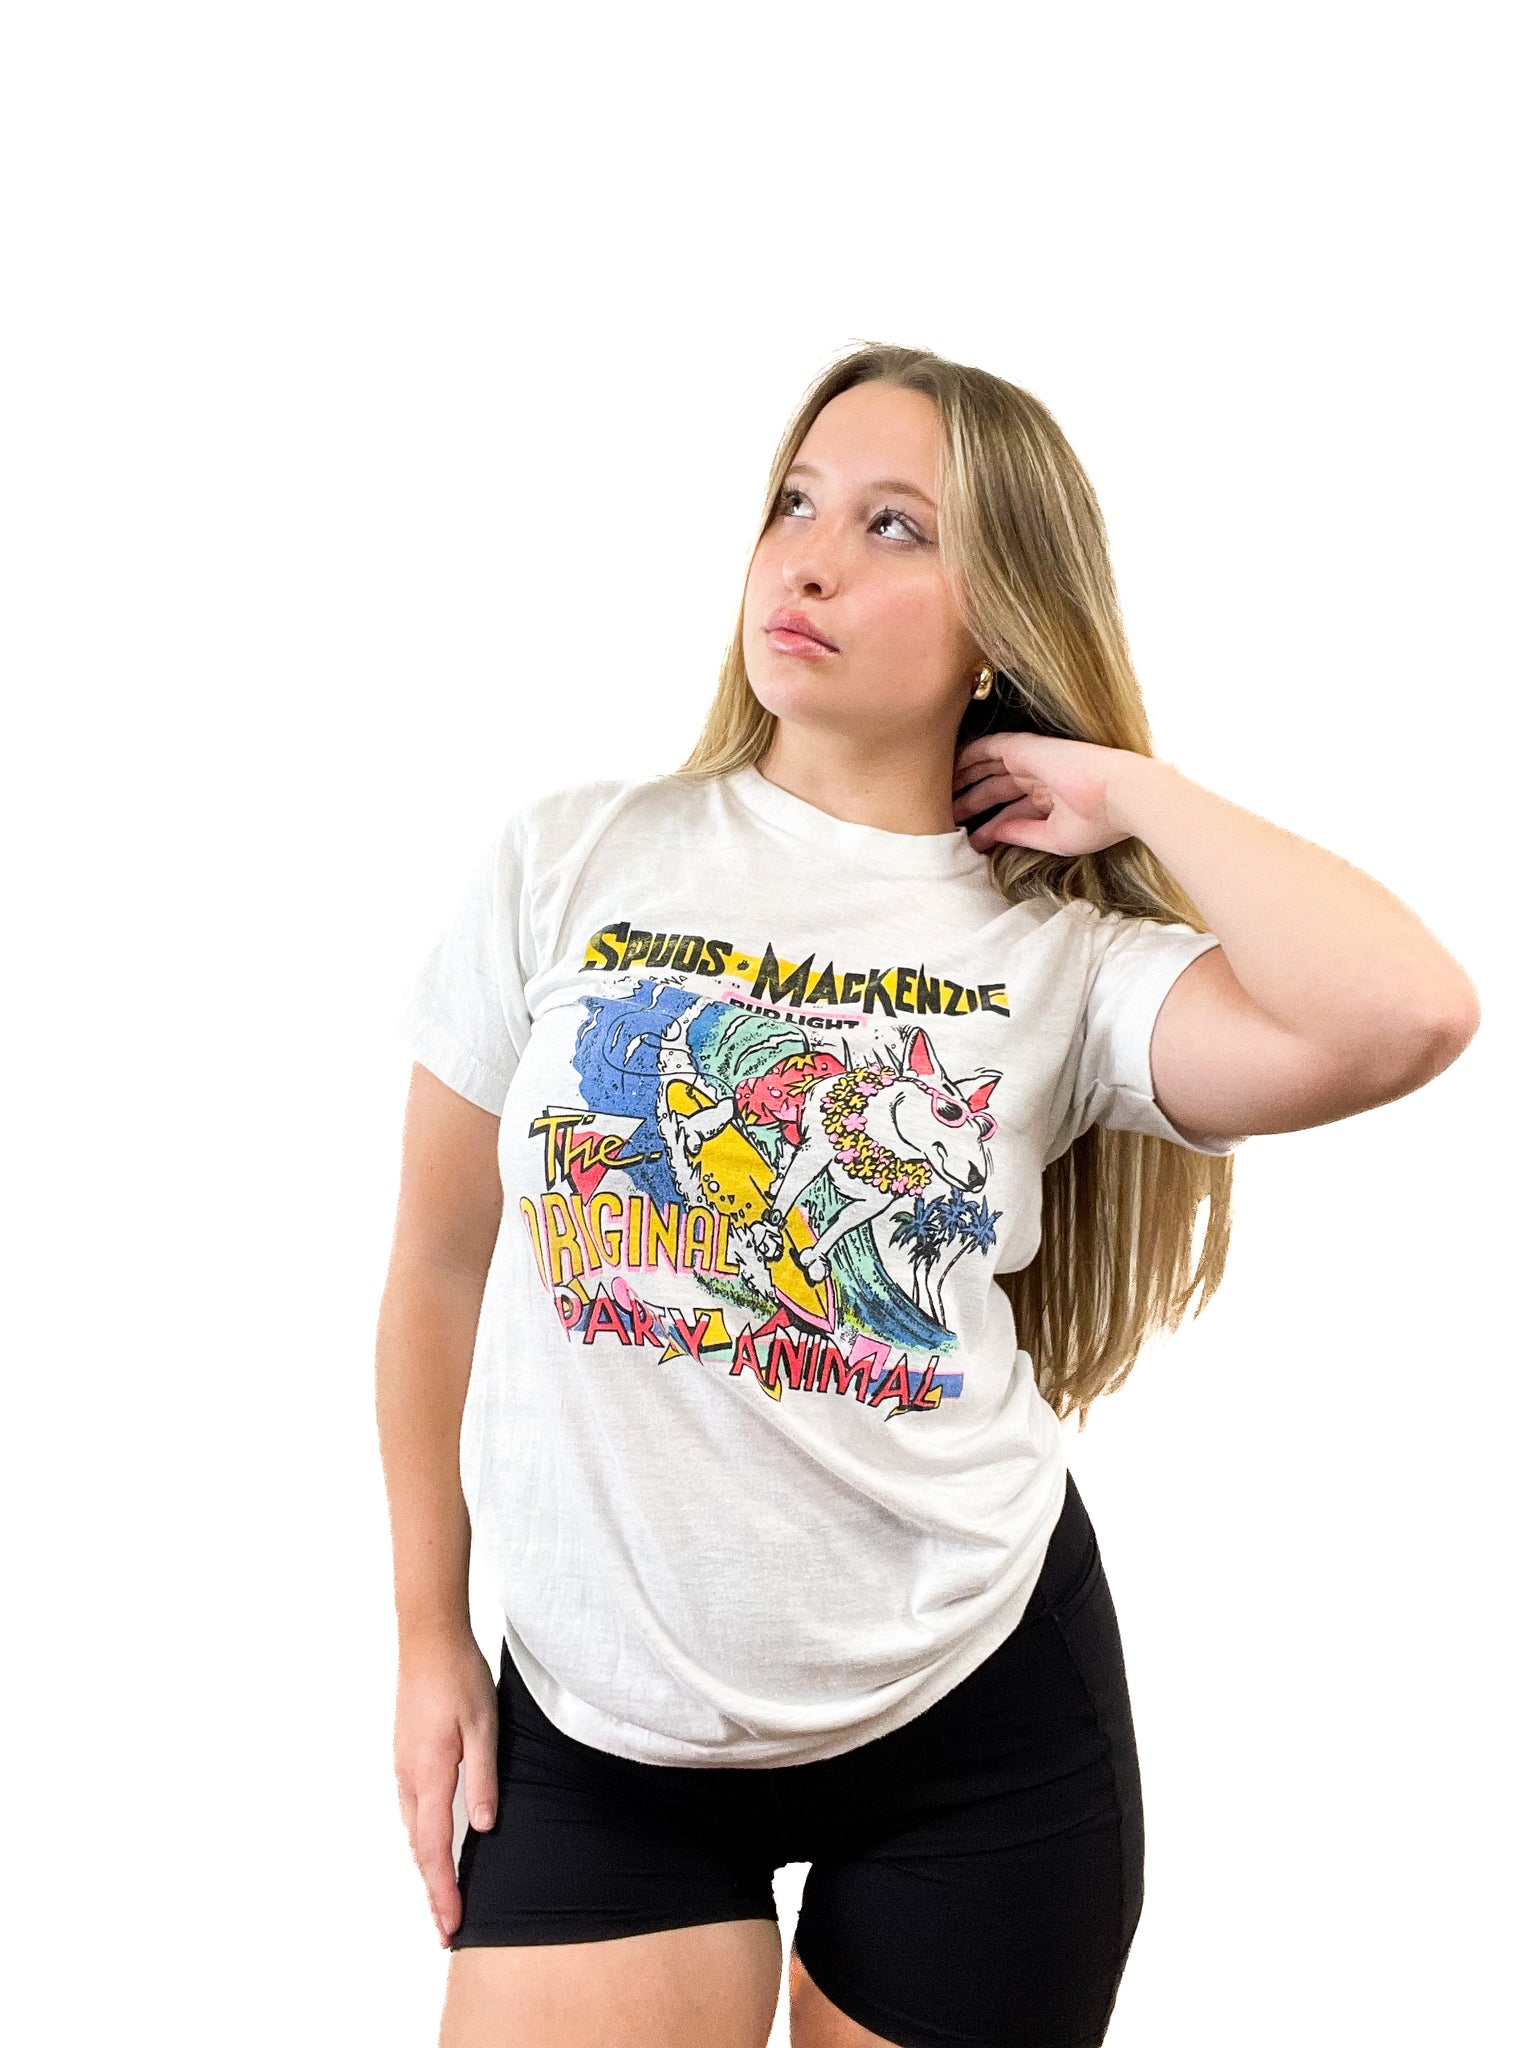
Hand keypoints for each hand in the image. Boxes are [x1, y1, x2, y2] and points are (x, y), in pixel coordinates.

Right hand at [394, 1628, 500, 1948]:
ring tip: (443, 1898)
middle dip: (434, 1891)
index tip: (452, 1926)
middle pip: (419, 1849)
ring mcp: (402, 1767)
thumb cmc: (460, 1677)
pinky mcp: (405, 1755)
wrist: (428, 1639)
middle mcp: (408, 1778)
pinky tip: (433, 1845)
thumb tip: (482, 1829)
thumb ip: (483, 1778)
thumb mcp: (484, 1726)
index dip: (444, 1891)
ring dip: (427, 1868)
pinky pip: (411, 1810)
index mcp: (429, 1775)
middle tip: (448, 1929)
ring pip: (413, 1832)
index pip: (435, 1849)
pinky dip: (422, 1839)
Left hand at [952, 731, 1154, 855]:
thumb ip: (1023, 835)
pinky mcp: (1026, 747)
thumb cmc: (1098, 821)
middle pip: (995, 789)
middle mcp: (1040, 778)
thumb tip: (994, 836)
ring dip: (964, 779)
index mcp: (1052, 800)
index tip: (969, 843)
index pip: (1012, 813)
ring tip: (937, 794)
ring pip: (988, 768)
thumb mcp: (1055, 838)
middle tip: (943, 817)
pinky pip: (989, 747)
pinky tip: (951, 765)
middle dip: (970, 802)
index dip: (990, 827)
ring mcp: (1033, 761)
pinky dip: (969, 755)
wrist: (1119, 794)